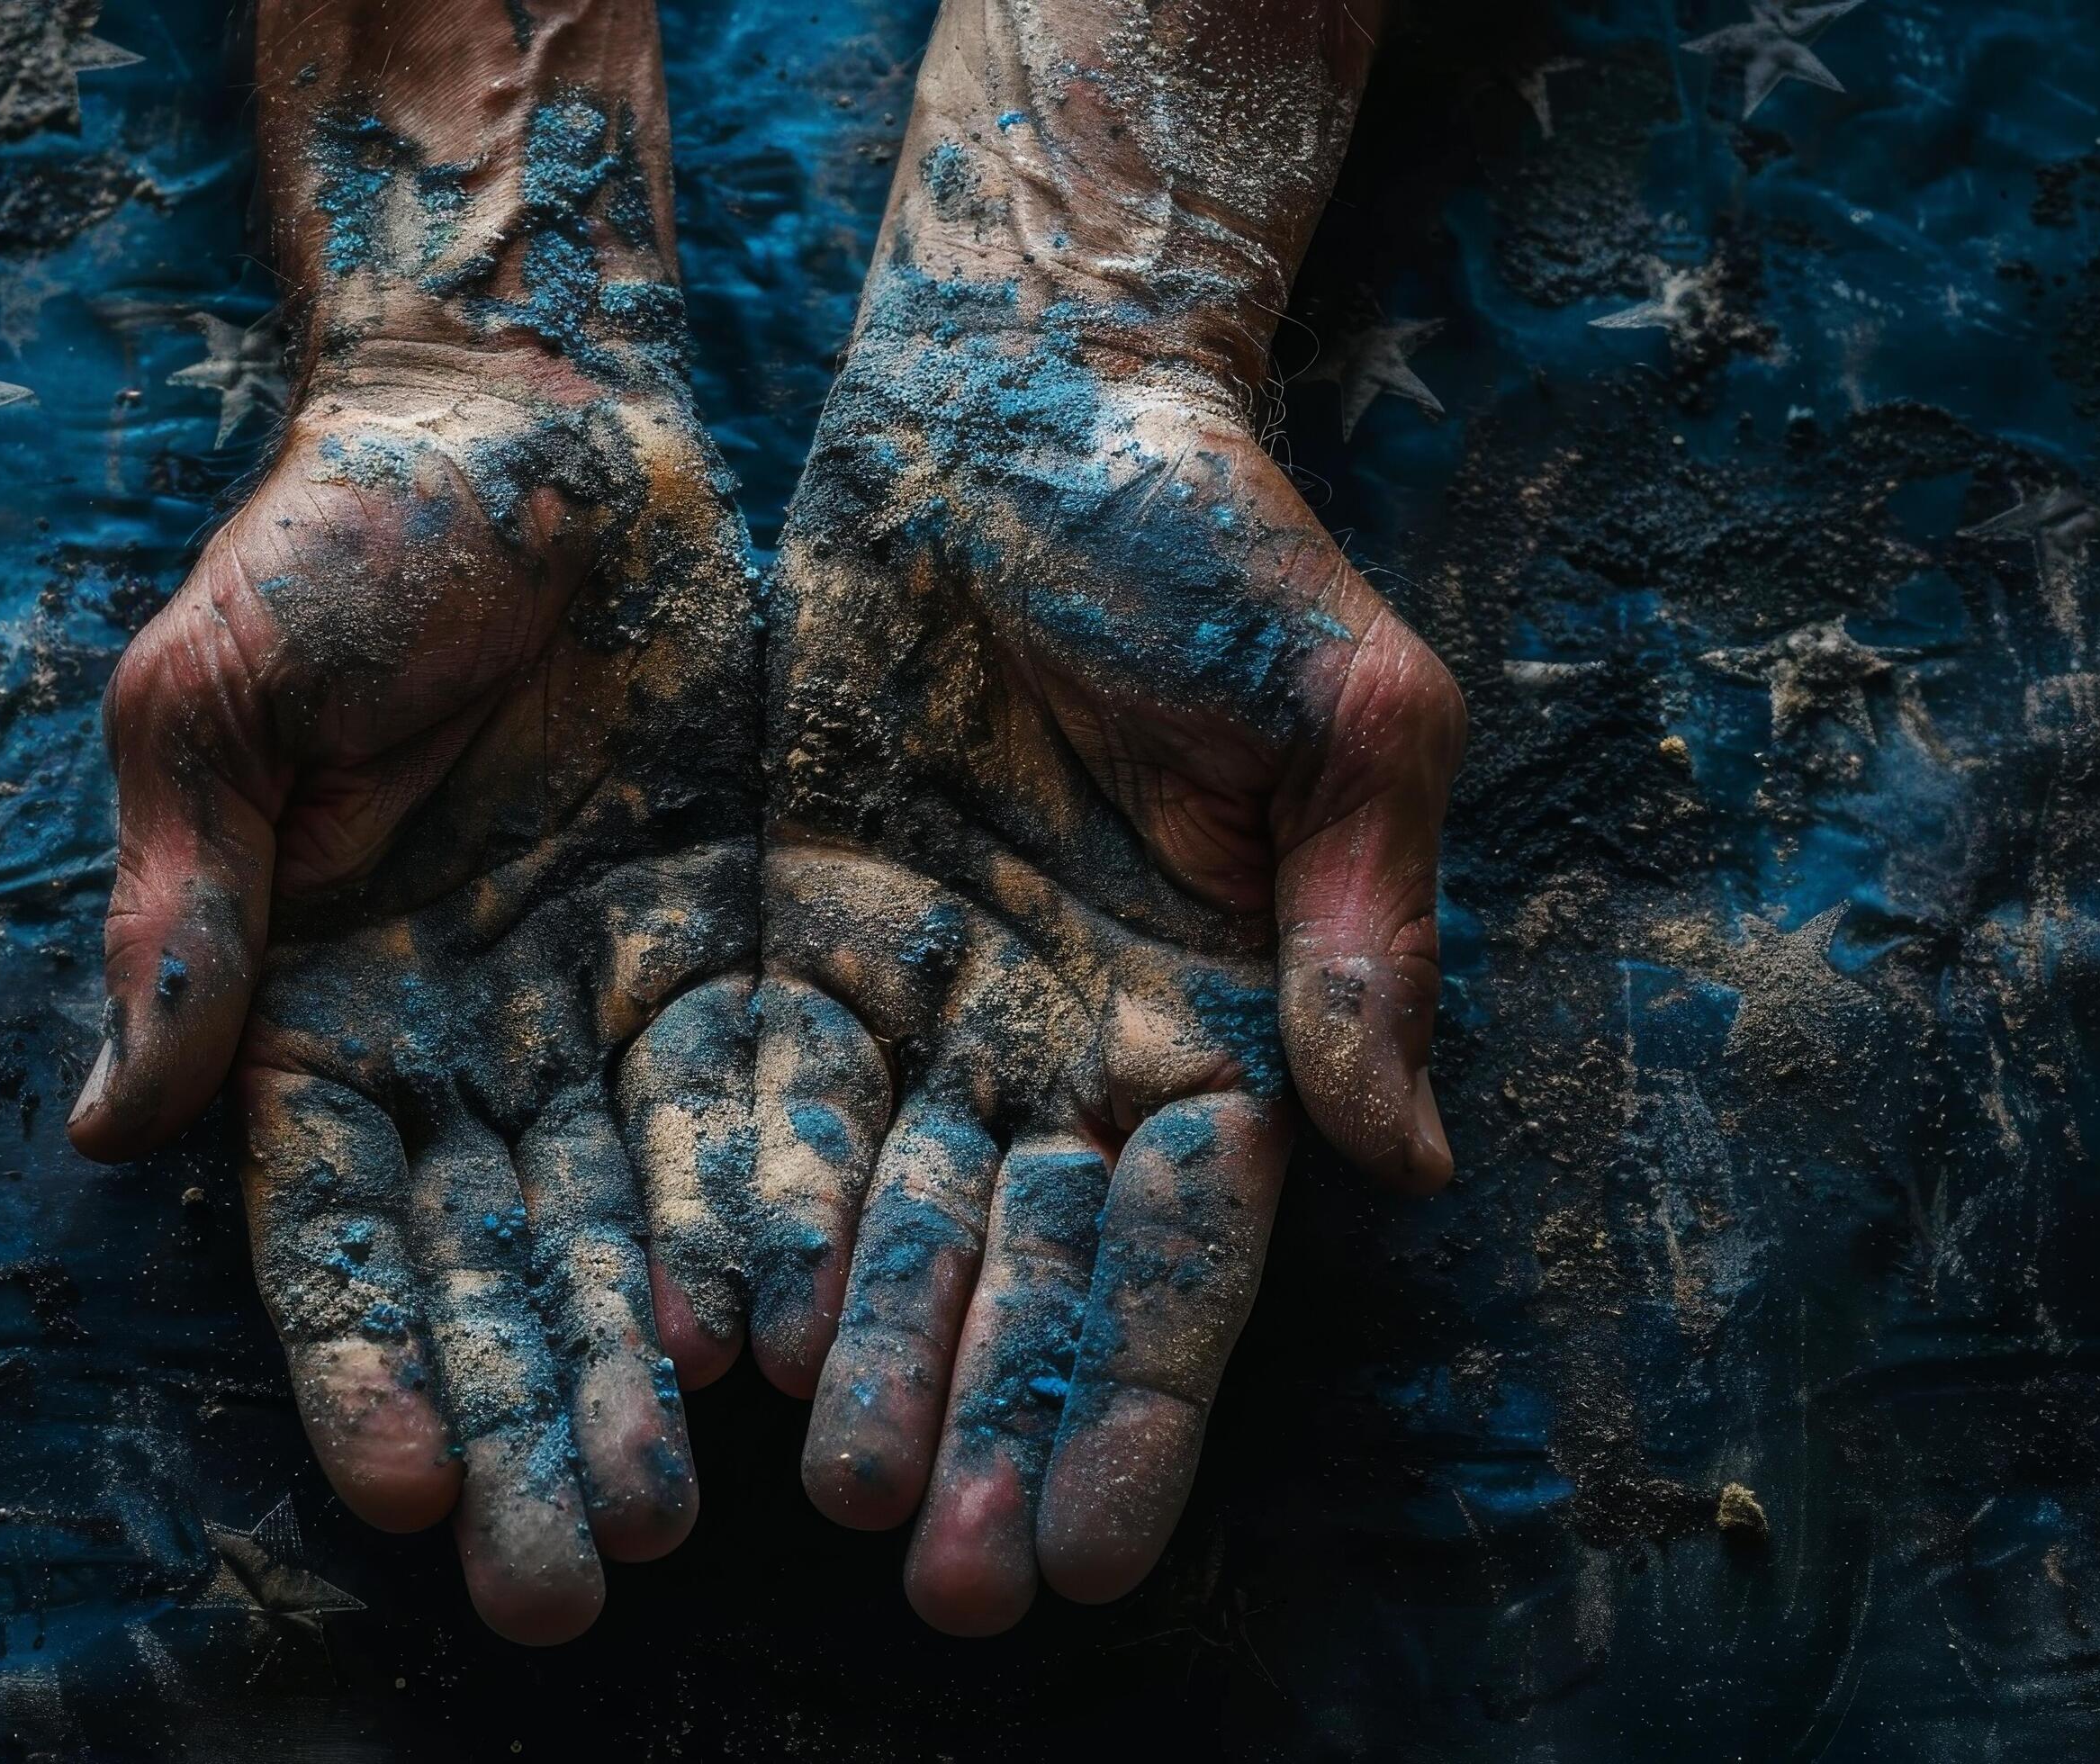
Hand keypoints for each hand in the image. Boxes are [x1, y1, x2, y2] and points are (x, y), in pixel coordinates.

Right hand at [68, 340, 756, 1643]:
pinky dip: (777, 1228)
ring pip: (629, 1227)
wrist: (529, 418)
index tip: (413, 1484)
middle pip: (490, 1269)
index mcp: (321, 1009)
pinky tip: (807, 1347)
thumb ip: (190, 909)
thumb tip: (115, 1126)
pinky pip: (764, 1111)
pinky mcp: (729, 958)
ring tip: (684, 1517)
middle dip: (521, 1422)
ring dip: (648, 1377)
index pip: (332, 1222)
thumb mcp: (221, 699)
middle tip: (565, 1582)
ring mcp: (600, 1013)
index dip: (365, 1352)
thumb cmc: (339, 536)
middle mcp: (463, 1047)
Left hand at [753, 276, 1463, 1630]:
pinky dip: (730, 1208)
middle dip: (989, 1420)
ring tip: (817, 1497)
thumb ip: (1360, 930)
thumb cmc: (1209, 531)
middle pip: (1027, 1267)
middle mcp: (1068, 1039)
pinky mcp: (791, 936)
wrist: (1015, 396)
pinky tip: (693, 1328)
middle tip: (939, 1582)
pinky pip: (752, 1095)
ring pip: (885, 1213)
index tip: (1088, 1551)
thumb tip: (1406, 1154)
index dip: (1141, 1400)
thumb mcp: (1339, 711)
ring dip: (859, 1357)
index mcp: (1218, 1015)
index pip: (1182, 1249)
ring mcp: (925, 999)